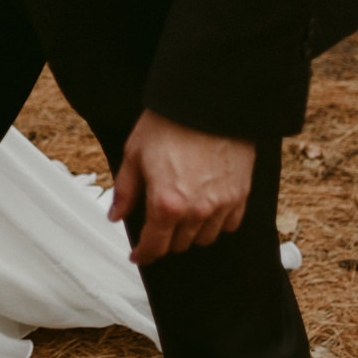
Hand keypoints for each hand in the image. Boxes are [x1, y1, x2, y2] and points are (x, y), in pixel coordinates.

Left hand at [107, 109, 255, 265]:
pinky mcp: (241, 195)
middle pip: (179, 244)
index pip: (155, 245)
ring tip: (181, 213)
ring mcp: (222, 205)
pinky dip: (217, 223)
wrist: (210, 103)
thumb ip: (125, 190)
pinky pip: (229, 225)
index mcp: (166, 203)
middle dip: (165, 238)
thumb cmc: (170, 123)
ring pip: (204, 238)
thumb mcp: (135, 154)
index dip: (144, 253)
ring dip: (190, 232)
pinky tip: (206, 208)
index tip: (138, 255)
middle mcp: (196, 211)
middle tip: (157, 223)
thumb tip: (116, 215)